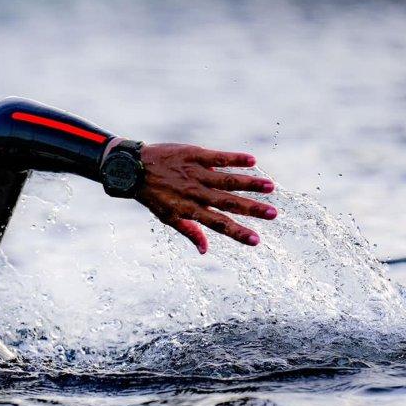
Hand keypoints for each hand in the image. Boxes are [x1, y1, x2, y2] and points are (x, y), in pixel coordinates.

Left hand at [135, 143, 276, 254]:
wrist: (133, 168)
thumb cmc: (153, 195)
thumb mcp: (167, 217)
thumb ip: (189, 231)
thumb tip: (205, 250)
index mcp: (189, 210)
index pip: (218, 224)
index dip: (237, 233)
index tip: (256, 241)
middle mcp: (194, 193)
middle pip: (227, 203)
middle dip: (251, 210)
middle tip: (273, 214)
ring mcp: (194, 173)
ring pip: (226, 179)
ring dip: (249, 183)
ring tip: (270, 186)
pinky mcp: (193, 154)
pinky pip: (217, 157)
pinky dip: (234, 158)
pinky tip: (252, 160)